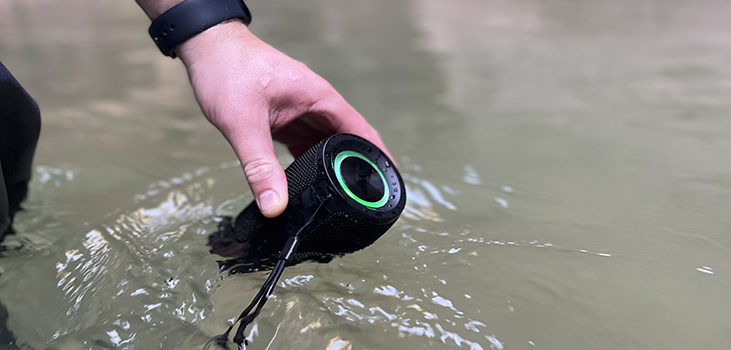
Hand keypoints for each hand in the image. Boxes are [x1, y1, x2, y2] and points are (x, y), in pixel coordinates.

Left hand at [176, 21, 388, 217]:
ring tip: (341, 200)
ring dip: (333, 169)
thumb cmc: (227, 71)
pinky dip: (311, 165)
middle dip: (357, 170)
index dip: (379, 158)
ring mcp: (301, 112)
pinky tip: (309, 185)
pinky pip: (306, 146)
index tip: (390, 184)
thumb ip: (259, 167)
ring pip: (326, 146)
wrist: (207, 48)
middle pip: (347, 142)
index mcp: (319, 98)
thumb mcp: (242, 123)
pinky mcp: (286, 120)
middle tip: (364, 203)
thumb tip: (274, 205)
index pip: (361, 132)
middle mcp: (316, 105)